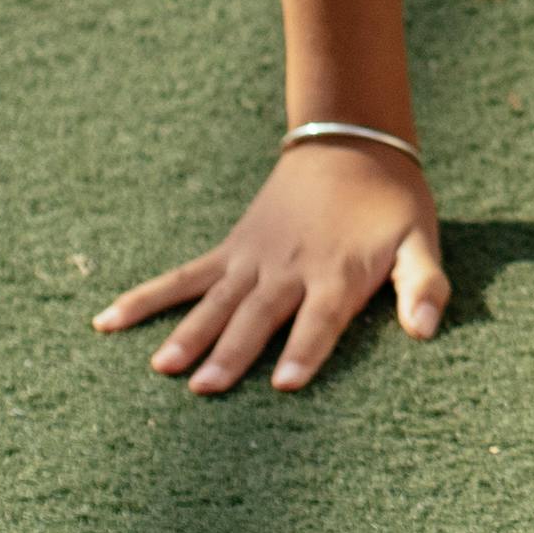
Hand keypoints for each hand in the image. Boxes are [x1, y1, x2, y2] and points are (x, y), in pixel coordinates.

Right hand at [94, 136, 450, 393]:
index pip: (321, 320)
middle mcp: (289, 270)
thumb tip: (427, 330)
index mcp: (338, 273)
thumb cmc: (392, 204)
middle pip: (259, 316)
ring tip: (162, 367)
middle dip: (233, 353)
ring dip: (188, 333)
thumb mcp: (421, 240)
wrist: (350, 144)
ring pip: (216, 301)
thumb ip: (424, 284)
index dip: (304, 350)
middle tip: (206, 389)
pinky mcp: (230, 250)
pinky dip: (145, 298)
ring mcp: (253, 260)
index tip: (284, 383)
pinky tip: (106, 321)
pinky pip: (182, 277)